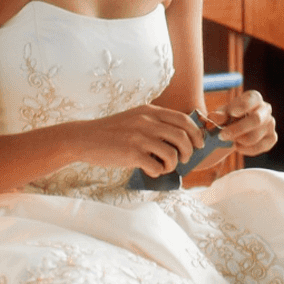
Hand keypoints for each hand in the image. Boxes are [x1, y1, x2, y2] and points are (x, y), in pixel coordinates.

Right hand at [73, 104, 204, 176]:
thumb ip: (154, 123)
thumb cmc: (111, 132)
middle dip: (189, 152)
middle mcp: (147, 121)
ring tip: (164, 167)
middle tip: (185, 160)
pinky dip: (158, 172)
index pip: (183, 119)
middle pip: (183, 137)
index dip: (196, 133)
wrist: (84, 138)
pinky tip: (150, 170)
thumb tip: (179, 139)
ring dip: (173, 165)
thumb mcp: (134, 118)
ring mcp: (139, 137)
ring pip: (173, 153)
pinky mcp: (132, 153)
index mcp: (150, 111)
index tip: (199, 144)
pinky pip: (157, 166)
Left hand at [209, 90, 276, 156]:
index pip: (252, 99)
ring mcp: (270, 124)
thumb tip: (213, 118)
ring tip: (230, 141)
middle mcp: (266, 109)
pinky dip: (247, 149)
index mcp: (254, 98)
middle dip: (237, 129)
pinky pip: (260, 147)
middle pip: (256, 119)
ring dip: (239, 141)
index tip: (232, 113)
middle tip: (221, 136)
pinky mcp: (272, 138)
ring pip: (255, 137)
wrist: (239, 128)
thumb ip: (218, 115)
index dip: (243, 106)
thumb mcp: (222, 113)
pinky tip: (238, 146)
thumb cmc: (230, 117)